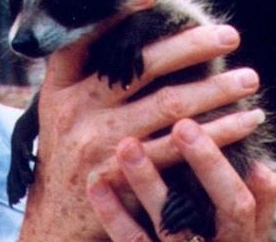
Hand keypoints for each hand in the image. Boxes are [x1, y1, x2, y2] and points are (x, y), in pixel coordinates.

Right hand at [17, 0, 261, 240]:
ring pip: (169, 107)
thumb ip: (74, 67)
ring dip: (215, 90)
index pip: (83, 42)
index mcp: (60, 88)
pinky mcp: (127, 176)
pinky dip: (219, 134)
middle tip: (228, 34)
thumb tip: (112, 23)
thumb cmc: (64, 146)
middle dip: (189, 48)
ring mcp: (102, 143)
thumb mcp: (55, 104)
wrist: (56, 212)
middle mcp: (78, 110)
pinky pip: (182, 149)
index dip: (114, 16)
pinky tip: (244, 121)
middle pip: (138, 68)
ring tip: (248, 79)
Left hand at [86, 118, 275, 240]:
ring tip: (129, 145)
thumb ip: (257, 203)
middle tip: (183, 125)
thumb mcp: (243, 231)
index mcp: (241, 237)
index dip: (224, 169)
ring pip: (166, 222)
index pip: (239, 202)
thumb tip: (262, 166)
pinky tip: (96, 183)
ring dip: (147, 181)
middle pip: (211, 208)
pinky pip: (130, 241)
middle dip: (203, 165)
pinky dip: (112, 213)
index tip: (202, 128)